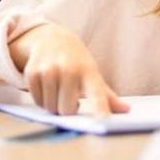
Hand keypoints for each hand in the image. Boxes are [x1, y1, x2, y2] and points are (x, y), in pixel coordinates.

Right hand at [8, 24, 129, 116]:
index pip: (97, 94)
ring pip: (51, 107)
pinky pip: (37, 101)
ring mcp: (49, 70)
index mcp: (89, 72)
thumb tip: (127, 111)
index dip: (100, 108)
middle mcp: (69, 69)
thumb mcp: (93, 75)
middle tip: (69, 96)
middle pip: (67, 109)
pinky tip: (47, 85)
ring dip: (53, 104)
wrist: (52, 39)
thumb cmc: (77, 62)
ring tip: (58, 89)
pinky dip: (41, 99)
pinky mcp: (32, 72)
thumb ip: (107, 96)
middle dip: (67, 108)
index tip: (104, 120)